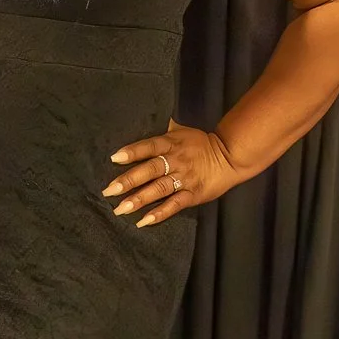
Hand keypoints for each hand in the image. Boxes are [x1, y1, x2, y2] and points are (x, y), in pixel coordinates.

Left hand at [101, 120, 239, 227]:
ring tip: (121, 209)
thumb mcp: (180, 131)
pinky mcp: (192, 195)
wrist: (229, 156)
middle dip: (129, 180)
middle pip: (150, 170)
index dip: (132, 152)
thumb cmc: (200, 143)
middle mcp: (176, 161)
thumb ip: (161, 129)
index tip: (114, 158)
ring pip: (159, 189)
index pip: (148, 146)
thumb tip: (141, 116)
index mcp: (171, 143)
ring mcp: (184, 179)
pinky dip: (159, 214)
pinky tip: (143, 221)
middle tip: (109, 190)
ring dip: (139, 199)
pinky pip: (174, 205)